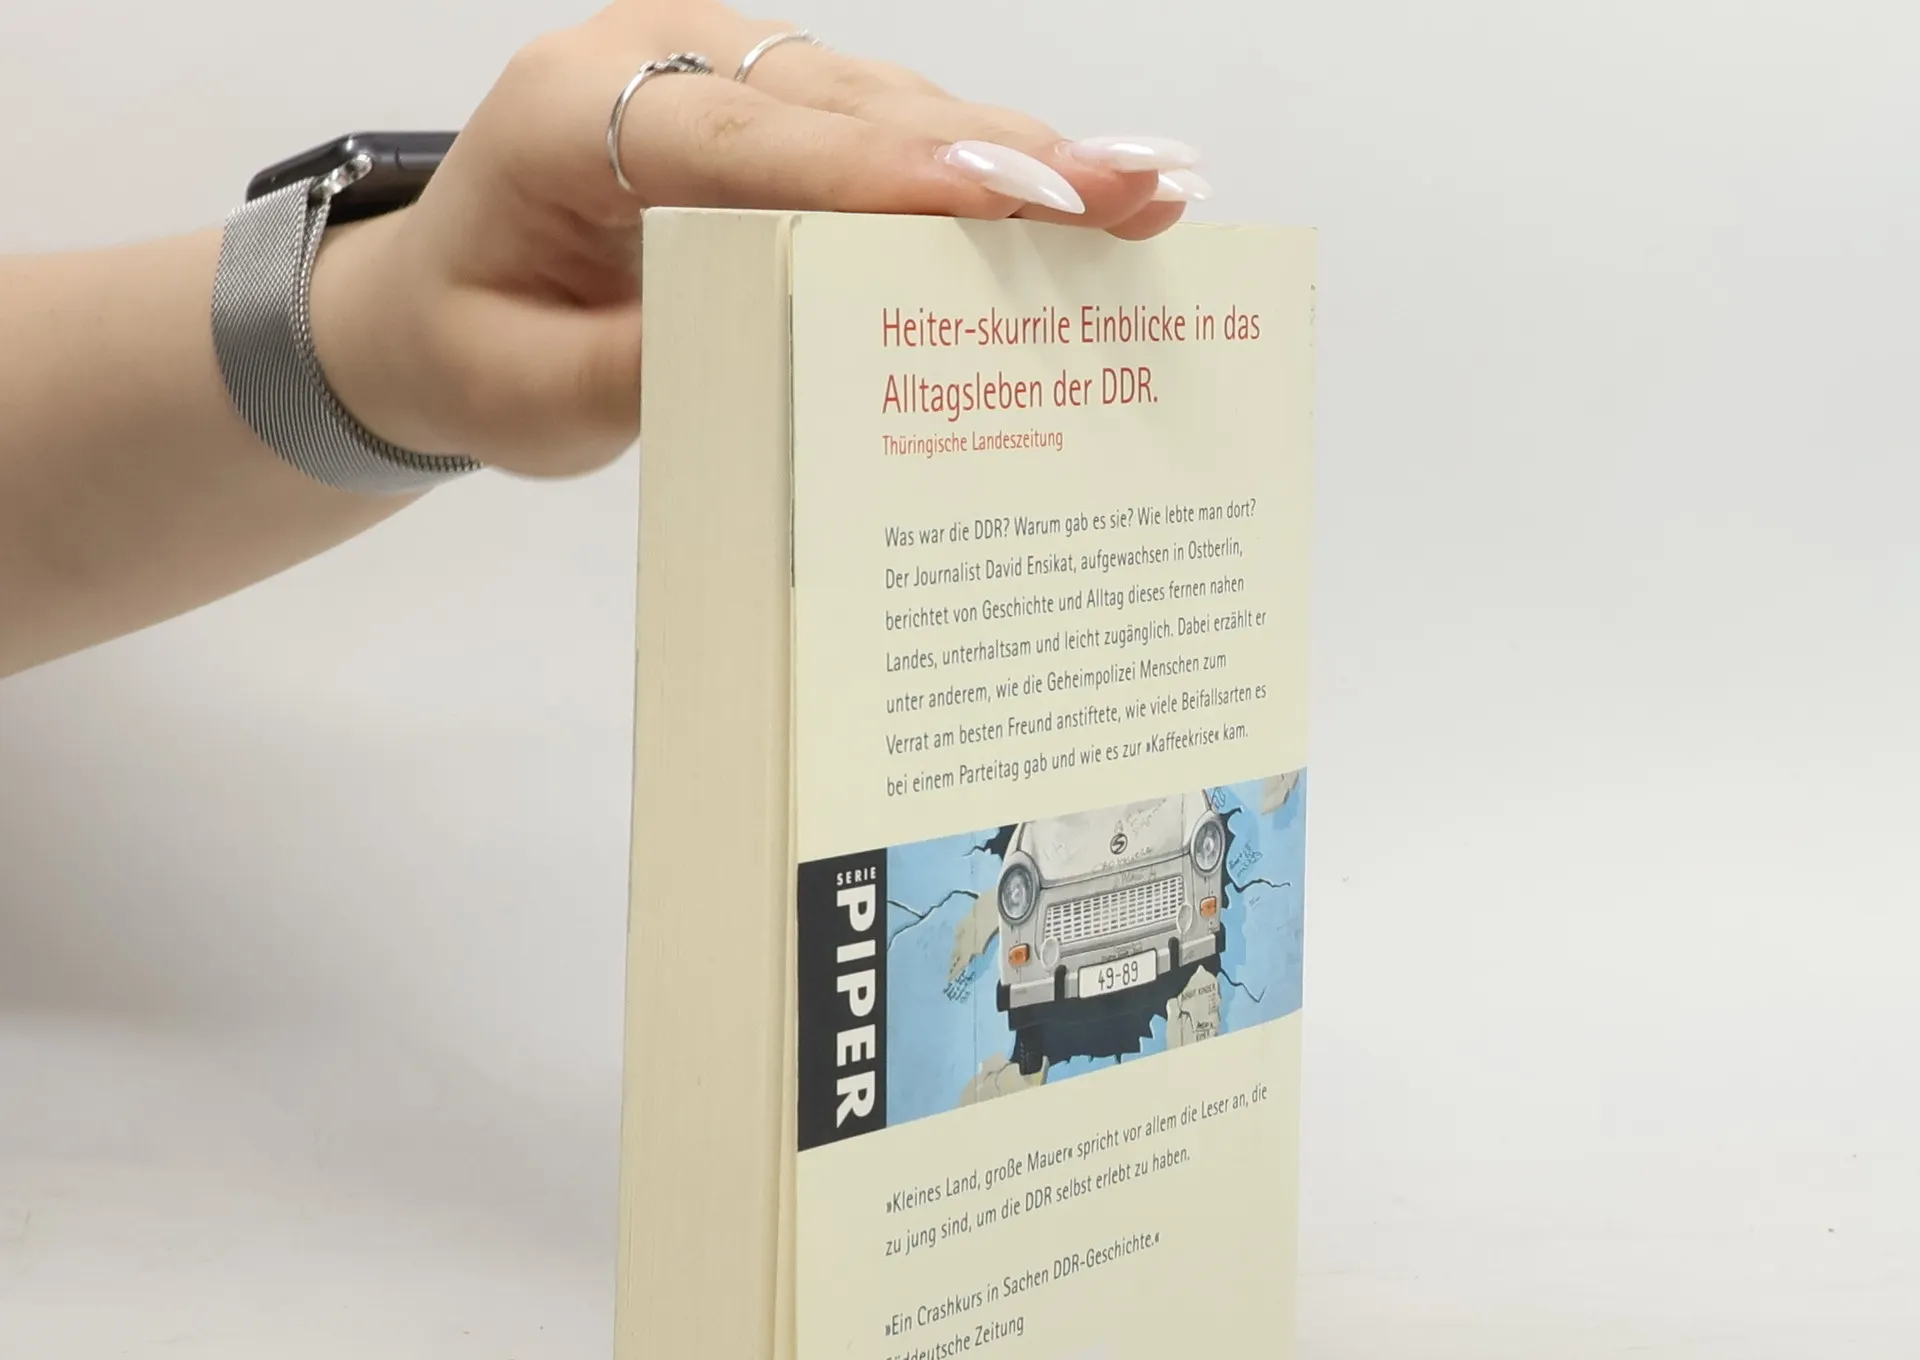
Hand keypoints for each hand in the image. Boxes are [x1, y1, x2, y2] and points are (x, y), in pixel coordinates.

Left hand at [309, 2, 1205, 477]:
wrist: (440, 303)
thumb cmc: (475, 349)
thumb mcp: (529, 394)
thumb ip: (640, 370)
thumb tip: (790, 348)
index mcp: (576, 114)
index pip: (750, 138)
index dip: (885, 172)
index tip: (1007, 198)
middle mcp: (667, 66)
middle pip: (851, 107)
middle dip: (1000, 154)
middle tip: (1135, 191)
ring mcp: (731, 78)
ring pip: (891, 110)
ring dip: (1019, 158)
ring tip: (1145, 194)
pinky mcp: (778, 117)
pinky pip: (888, 138)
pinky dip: (984, 174)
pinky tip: (1081, 197)